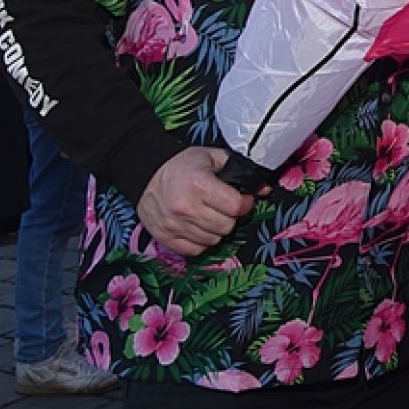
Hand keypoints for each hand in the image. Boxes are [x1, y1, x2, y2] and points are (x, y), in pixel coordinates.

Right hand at [137, 147, 255, 256]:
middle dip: (231, 217)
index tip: (243, 200)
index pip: (236, 207)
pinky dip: (201, 241)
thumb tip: (263, 188)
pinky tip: (198, 227)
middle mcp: (186, 207)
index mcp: (200, 184)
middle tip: (224, 207)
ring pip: (213, 240)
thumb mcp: (212, 157)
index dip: (245, 203)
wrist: (146, 173)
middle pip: (226, 226)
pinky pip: (195, 250)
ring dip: (216, 230)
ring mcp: (174, 225)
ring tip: (209, 215)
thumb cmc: (182, 165)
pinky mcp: (165, 237)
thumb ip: (239, 170)